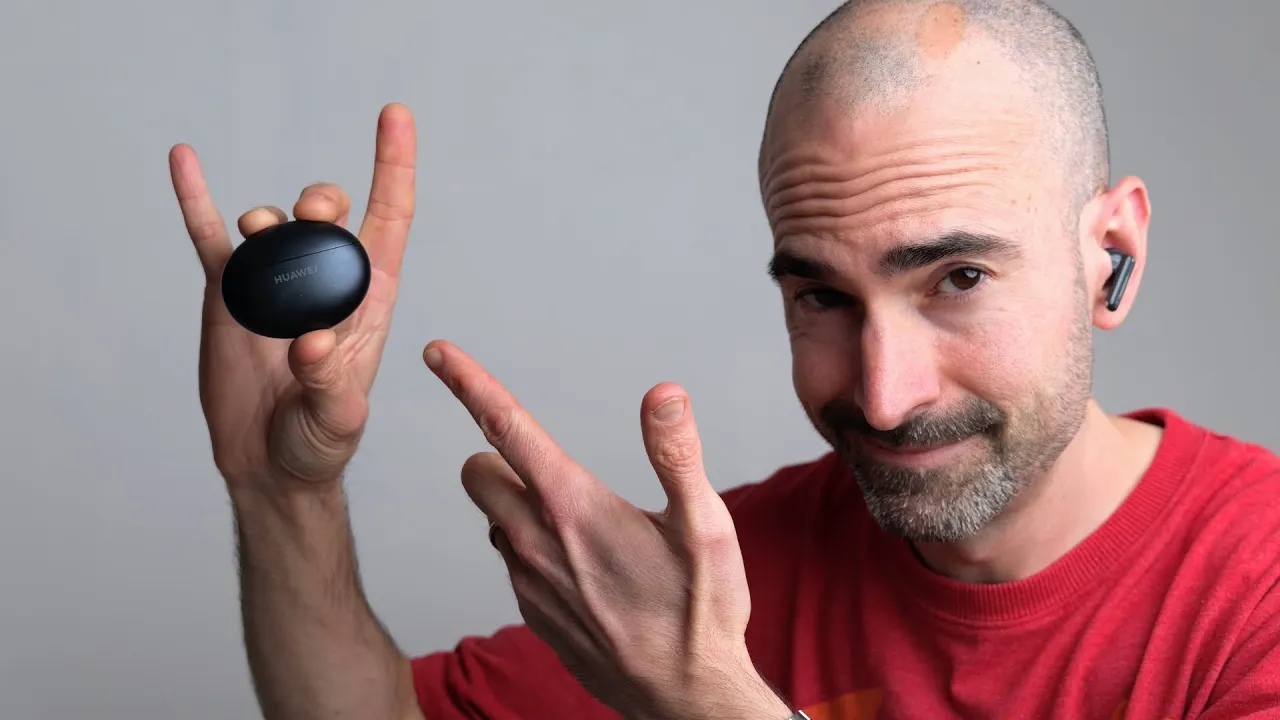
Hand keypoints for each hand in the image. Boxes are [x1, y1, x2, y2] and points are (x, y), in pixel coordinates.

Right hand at [169, 103, 415, 488]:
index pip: (389, 219)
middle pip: (331, 216)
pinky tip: (185, 160)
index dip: (395, 166)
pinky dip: (197, 199)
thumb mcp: (336, 421)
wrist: (268, 463)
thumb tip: (312, 344)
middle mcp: (325, 281)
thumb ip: (329, 386)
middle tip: (313, 215)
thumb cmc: (318, 441)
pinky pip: (208, 239)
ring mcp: (277, 283)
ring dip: (267, 218)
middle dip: (324, 201)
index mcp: (367, 300)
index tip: (396, 114)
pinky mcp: (229, 295)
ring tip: (259, 232)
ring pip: (274, 226)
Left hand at [422, 341, 791, 719]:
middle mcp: (536, 541)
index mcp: (573, 505)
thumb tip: (662, 394)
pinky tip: (585, 568)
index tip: (437, 352)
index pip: (506, 426)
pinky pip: (511, 561)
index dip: (468, 381)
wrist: (686, 696)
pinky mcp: (532, 612)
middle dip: (503, 456)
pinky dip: (533, 549)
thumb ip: (677, 453)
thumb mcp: (707, 524)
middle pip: (478, 471)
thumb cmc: (701, 609)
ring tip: (584, 525)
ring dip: (519, 506)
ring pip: (494, 519)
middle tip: (560, 472)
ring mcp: (528, 581)